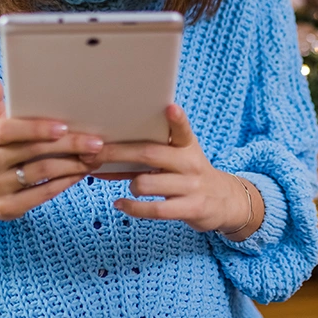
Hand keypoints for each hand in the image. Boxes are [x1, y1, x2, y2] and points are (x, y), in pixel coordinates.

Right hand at [0, 72, 102, 237]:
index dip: (35, 128)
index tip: (63, 126)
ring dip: (71, 165)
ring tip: (94, 157)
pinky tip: (80, 174)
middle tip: (96, 142)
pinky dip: (63, 184)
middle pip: (31, 153)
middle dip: (67, 146)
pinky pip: (40, 195)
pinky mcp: (6, 208)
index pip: (7, 131)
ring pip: (40, 174)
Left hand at [92, 104, 261, 236]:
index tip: (170, 107)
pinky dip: (132, 208)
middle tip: (93, 152)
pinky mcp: (190, 208)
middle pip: (150, 154)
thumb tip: (108, 150)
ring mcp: (191, 186)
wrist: (224, 201)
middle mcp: (190, 163)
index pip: (183, 130)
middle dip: (118, 153)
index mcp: (188, 146)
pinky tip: (120, 204)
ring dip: (130, 185)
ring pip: (148, 183)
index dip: (177, 119)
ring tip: (129, 189)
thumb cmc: (190, 175)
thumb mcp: (180, 158)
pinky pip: (155, 209)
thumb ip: (152, 153)